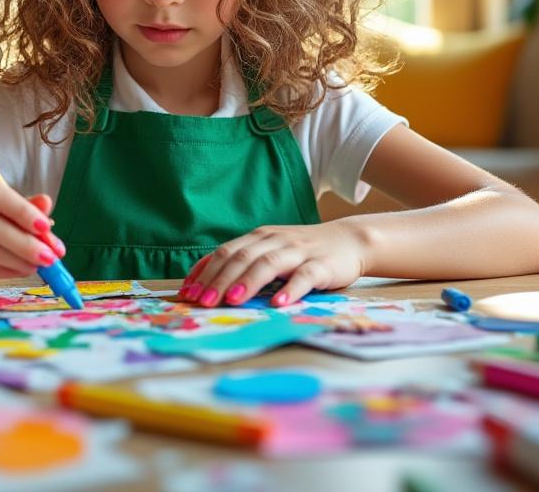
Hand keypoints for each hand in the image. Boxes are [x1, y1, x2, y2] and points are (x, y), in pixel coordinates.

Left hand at [177, 223, 366, 306]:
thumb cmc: (304, 251)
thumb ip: (243, 261)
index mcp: (260, 237)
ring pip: (269, 264)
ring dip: (248, 282)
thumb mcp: (270, 250)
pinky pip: (305, 276)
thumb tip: (204, 280)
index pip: (226, 251)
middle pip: (243, 257)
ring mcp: (299, 251)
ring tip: (233, 300)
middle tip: (204, 302)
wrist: (350, 240)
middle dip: (220, 279)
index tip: (189, 293)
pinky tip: (279, 302)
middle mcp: (276, 240)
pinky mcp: (323, 265)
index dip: (206, 272)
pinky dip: (291, 289)